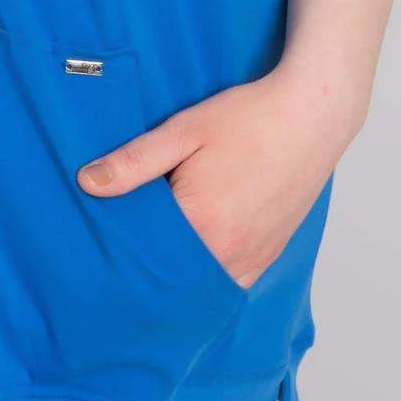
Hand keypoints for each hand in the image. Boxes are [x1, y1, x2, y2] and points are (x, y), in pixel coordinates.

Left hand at [75, 65, 356, 289]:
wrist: (312, 115)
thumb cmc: (248, 118)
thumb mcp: (183, 130)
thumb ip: (134, 161)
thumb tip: (87, 182)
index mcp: (200, 223)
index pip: (142, 254)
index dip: (117, 248)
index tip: (98, 244)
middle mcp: (228, 252)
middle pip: (170, 277)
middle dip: (143, 268)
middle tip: (116, 254)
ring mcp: (251, 259)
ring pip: (199, 285)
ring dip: (175, 275)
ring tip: (150, 255)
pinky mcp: (267, 256)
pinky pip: (226, 281)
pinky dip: (204, 275)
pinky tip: (189, 255)